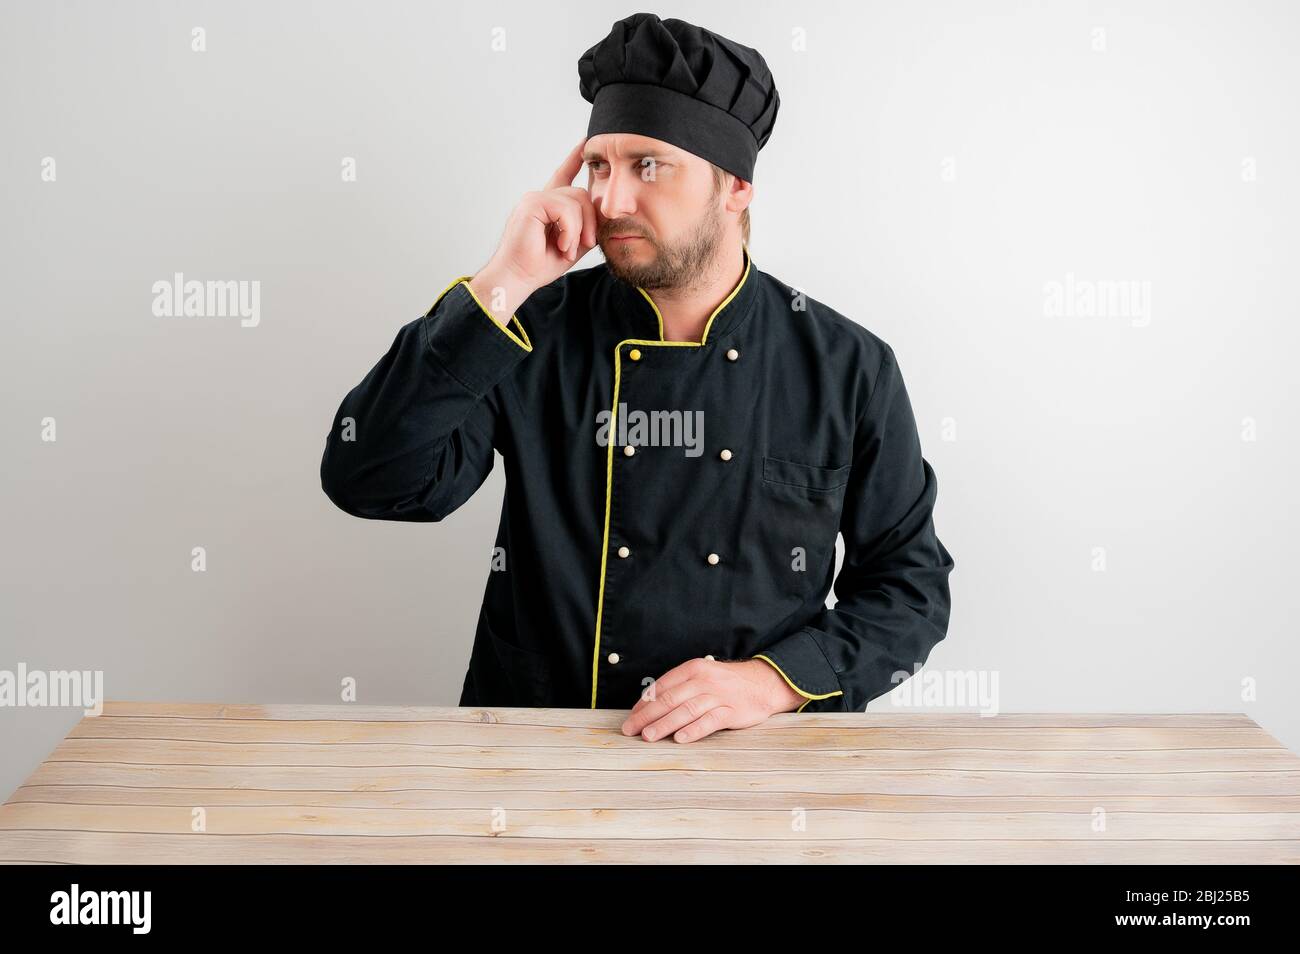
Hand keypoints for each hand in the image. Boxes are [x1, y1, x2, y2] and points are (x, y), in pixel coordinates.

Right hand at [469, 138, 598, 320]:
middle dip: (590, 220)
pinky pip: (566, 209)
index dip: (574, 159)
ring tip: (568, 249)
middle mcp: (541, 197)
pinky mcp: (532, 204)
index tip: (584, 142)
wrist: (518, 277)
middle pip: (581, 193)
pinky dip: (569, 230)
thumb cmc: (541, 264)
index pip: (563, 175)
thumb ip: (587, 226)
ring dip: (579, 229)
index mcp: (548, 206)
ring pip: (576, 200)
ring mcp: (535, 198)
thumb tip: (604, 213)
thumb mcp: (573, 244)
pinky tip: (561, 245)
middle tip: (586, 244)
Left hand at [621, 658, 806, 743]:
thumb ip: (679, 687)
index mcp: (692, 669)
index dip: (644, 703)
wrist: (762, 683)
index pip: (662, 686)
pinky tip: (680, 739)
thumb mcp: (702, 676)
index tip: (631, 718)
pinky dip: (693, 730)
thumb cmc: (725, 683)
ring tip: (648, 736)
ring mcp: (718, 696)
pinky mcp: (731, 711)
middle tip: (630, 730)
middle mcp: (703, 680)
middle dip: (646, 716)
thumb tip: (648, 705)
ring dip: (664, 724)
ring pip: (685, 711)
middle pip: (669, 699)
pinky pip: (709, 721)